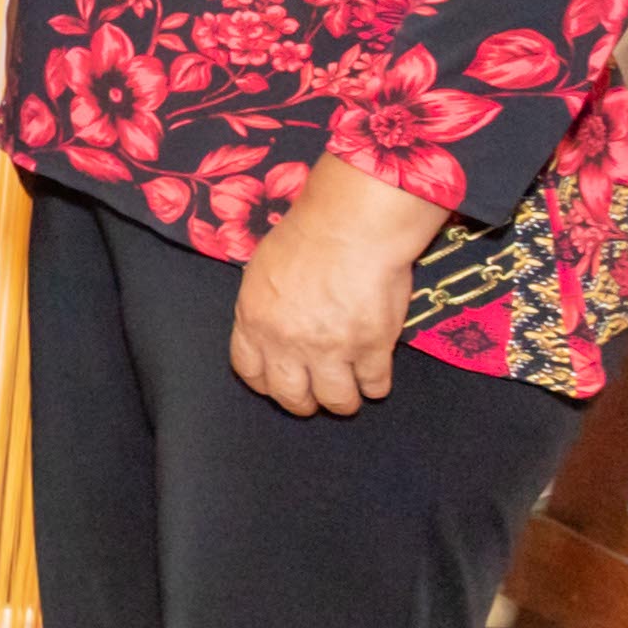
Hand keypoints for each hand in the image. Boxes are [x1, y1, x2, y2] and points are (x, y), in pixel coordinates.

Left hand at [231, 162, 437, 415]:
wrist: (351, 226)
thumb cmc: (306, 236)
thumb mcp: (262, 271)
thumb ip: (263, 307)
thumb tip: (270, 325)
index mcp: (254, 322)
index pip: (251, 372)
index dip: (267, 382)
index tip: (281, 381)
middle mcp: (287, 343)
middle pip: (291, 397)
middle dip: (305, 402)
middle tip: (319, 392)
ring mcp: (330, 350)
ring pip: (337, 401)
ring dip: (344, 400)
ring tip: (352, 389)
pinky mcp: (372, 348)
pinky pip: (375, 385)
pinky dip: (377, 383)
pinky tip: (376, 372)